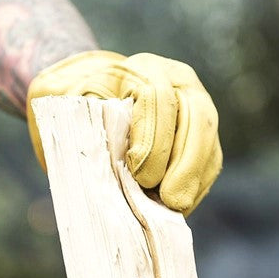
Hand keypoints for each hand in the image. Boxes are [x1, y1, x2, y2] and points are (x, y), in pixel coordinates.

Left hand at [26, 50, 221, 213]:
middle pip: (197, 117)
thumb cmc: (77, 103)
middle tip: (170, 199)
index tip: (139, 174)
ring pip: (207, 140)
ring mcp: (195, 107)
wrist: (91, 97)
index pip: (158, 99)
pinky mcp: (201, 134)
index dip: (153, 139)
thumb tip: (103, 151)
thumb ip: (80, 116)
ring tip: (176, 206)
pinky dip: (197, 184)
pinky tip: (181, 206)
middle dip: (185, 163)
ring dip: (193, 177)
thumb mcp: (67, 100)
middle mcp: (177, 82)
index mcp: (143, 70)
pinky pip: (210, 159)